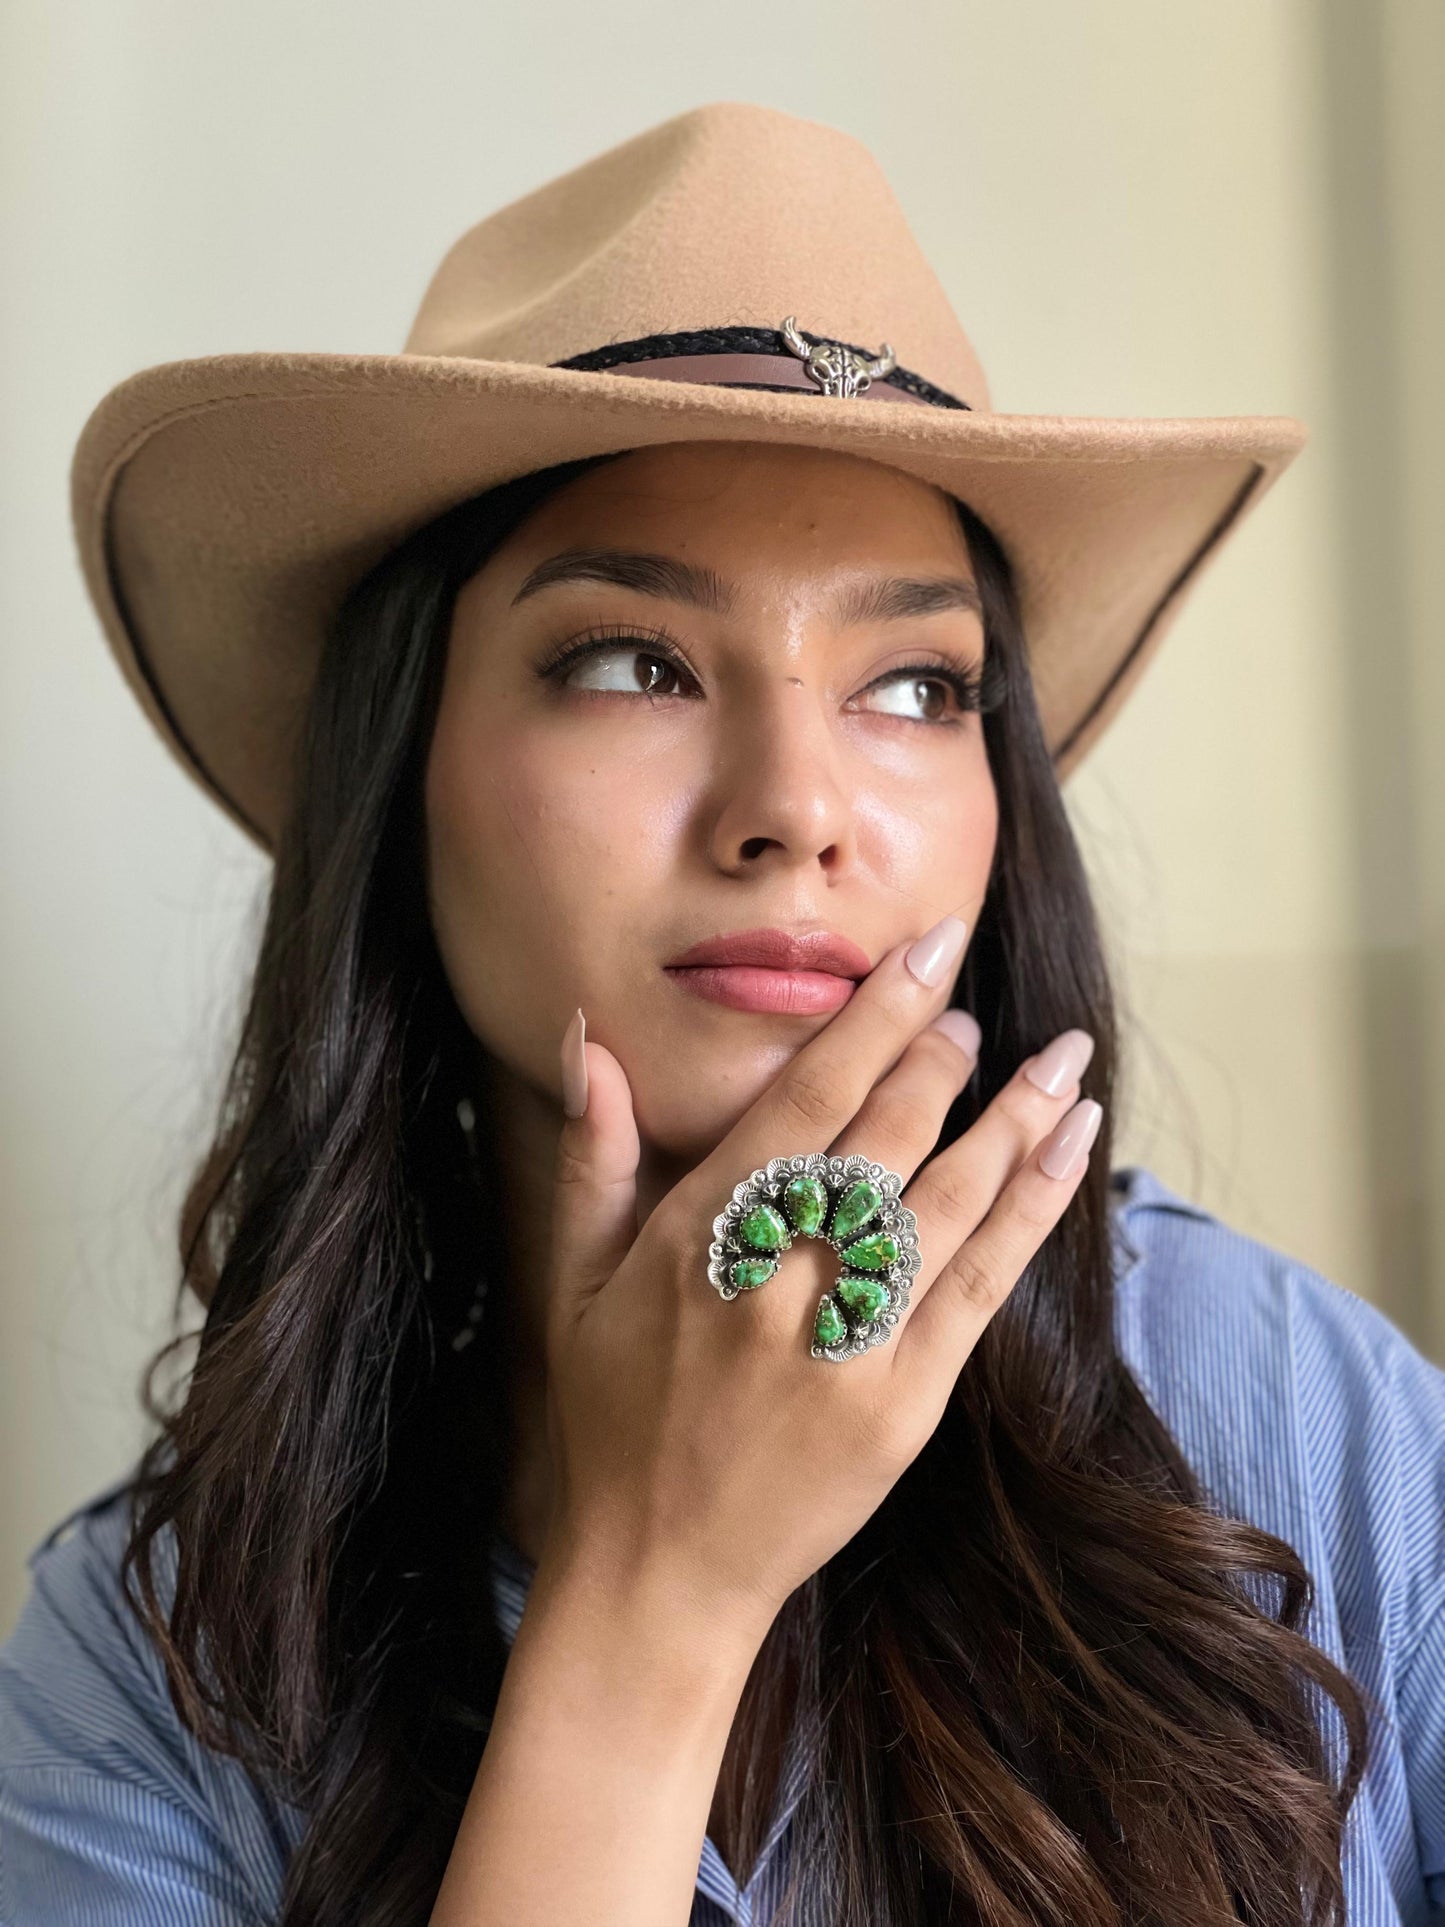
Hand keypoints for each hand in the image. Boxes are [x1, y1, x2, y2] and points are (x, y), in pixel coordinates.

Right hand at [538, 915, 1100, 1648]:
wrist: (658, 1572)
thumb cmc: (614, 1418)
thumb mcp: (575, 1283)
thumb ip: (592, 1157)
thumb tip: (590, 1040)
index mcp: (698, 1239)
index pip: (804, 1100)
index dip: (873, 1019)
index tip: (923, 954)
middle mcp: (777, 1281)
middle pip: (885, 1137)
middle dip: (942, 1056)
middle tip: (970, 1008)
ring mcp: (846, 1345)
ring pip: (951, 1201)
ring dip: (1018, 1118)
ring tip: (1065, 1059)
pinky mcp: (904, 1404)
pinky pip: (981, 1285)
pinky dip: (1032, 1209)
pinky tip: (1069, 1150)